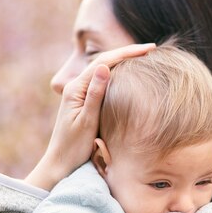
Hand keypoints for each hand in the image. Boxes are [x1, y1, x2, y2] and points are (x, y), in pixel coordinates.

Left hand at [25, 43, 154, 189]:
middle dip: (127, 53)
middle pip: (104, 62)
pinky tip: (128, 74)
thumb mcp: (87, 122)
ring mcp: (79, 94)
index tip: (150, 48)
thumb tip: (103, 67)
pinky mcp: (83, 102)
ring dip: (123, 61)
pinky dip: (117, 74)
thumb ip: (95, 94)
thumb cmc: (73, 148)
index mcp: (76, 89)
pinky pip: (102, 82)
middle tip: (152, 48)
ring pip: (103, 70)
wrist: (60, 164)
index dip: (127, 53)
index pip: (105, 62)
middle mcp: (76, 87)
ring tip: (144, 56)